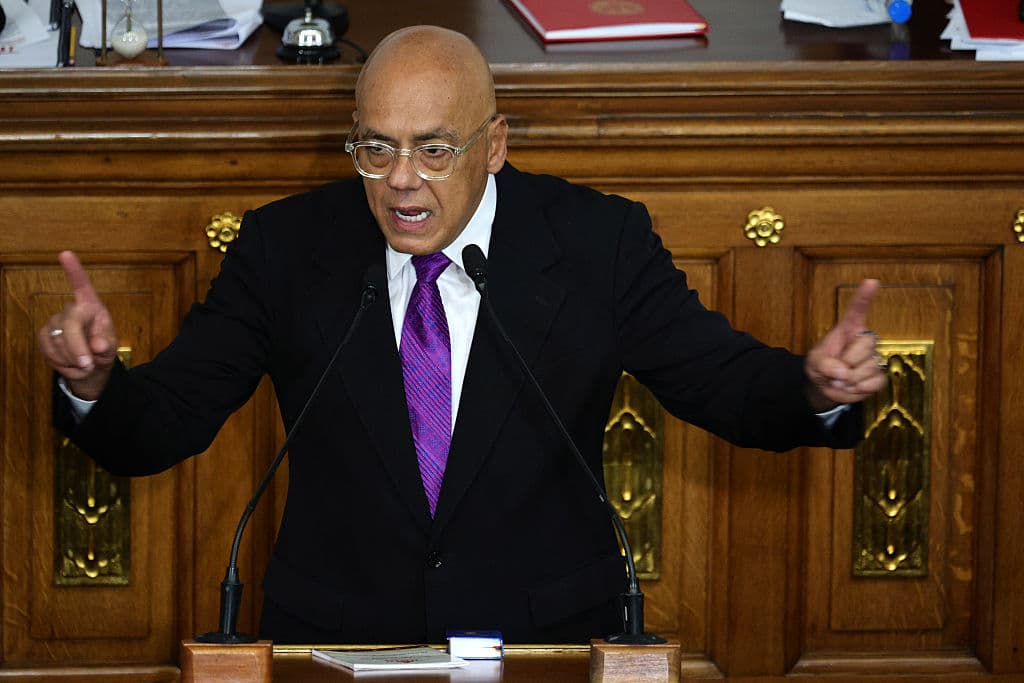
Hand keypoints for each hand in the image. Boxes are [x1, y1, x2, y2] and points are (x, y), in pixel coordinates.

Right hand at [37, 251, 117, 400]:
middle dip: (78, 348)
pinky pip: (48, 350)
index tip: (66, 254)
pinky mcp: (44, 335)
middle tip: (89, 365)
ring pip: (58, 342)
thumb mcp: (111, 347)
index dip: (74, 271)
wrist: (89, 367)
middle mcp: (71, 310)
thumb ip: (107, 344)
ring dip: (73, 360)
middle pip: (69, 324)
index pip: (82, 286)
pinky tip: (71, 364)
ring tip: (85, 364)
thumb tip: (98, 345)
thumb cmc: (102, 350)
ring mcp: (55, 322)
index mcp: (92, 306)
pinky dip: (62, 363)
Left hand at [804, 279, 886, 410]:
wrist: (824, 387)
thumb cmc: (820, 368)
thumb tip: (843, 372)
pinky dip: (858, 390)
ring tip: (840, 379)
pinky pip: (874, 383)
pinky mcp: (878, 377)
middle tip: (834, 369)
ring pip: (868, 368)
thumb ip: (825, 365)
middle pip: (865, 346)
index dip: (864, 297)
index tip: (871, 282)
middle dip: (845, 363)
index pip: (857, 311)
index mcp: (848, 330)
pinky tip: (851, 386)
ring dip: (848, 380)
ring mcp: (873, 359)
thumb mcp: (815, 363)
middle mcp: (864, 341)